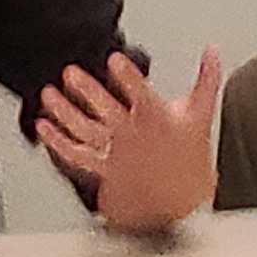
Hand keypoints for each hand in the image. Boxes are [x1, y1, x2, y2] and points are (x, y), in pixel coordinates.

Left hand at [35, 48, 224, 233]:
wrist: (183, 204)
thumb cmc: (190, 156)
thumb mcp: (202, 114)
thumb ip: (206, 79)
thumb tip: (212, 52)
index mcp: (157, 120)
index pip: (142, 95)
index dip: (128, 77)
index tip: (114, 60)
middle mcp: (134, 136)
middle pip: (107, 111)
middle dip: (88, 91)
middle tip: (70, 73)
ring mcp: (117, 153)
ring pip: (87, 132)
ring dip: (65, 113)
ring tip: (48, 94)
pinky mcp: (104, 168)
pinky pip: (77, 155)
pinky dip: (58, 142)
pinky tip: (44, 127)